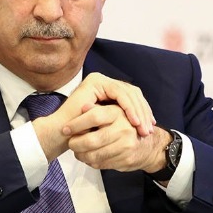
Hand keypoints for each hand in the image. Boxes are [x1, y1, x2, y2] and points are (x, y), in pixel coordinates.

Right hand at [32, 73, 155, 160]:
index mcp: (107, 89)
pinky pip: (119, 93)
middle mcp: (104, 82)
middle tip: (148, 129)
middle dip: (143, 111)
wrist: (63, 133)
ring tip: (142, 128)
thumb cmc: (84, 132)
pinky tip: (133, 121)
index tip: (149, 127)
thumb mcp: (110, 125)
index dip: (143, 111)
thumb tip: (147, 121)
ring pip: (128, 92)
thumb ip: (123, 118)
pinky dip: (128, 107)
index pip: (131, 97)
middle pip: (132, 92)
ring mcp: (99, 79)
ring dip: (138, 111)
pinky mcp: (95, 81)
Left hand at [65, 103, 168, 172]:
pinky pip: (102, 163)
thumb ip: (98, 108)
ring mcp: (127, 145)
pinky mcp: (126, 159)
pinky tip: (88, 157)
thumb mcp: (113, 111)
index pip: (95, 116)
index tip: (66, 129)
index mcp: (119, 112)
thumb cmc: (126, 126)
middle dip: (77, 143)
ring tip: (77, 151)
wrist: (150, 146)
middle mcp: (125, 128)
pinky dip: (91, 161)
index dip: (78, 123)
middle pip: (92, 140)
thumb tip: (83, 106)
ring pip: (95, 155)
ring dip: (82, 154)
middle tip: (70, 143)